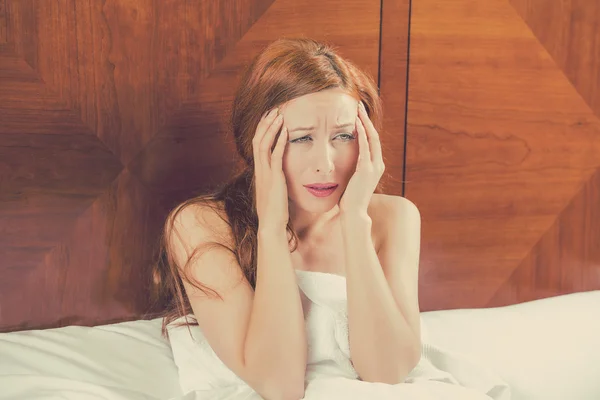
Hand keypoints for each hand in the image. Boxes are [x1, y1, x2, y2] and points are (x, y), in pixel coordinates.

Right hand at [253, 107, 288, 231]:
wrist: (271, 225)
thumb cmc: (275, 211)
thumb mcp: (274, 191)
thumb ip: (276, 181)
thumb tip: (282, 176)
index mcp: (259, 171)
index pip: (257, 145)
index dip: (262, 130)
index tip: (269, 118)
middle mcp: (260, 169)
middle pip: (258, 139)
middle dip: (265, 123)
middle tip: (273, 109)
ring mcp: (265, 173)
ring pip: (264, 144)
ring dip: (271, 128)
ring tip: (279, 114)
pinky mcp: (274, 178)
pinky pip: (275, 156)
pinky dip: (280, 142)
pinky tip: (286, 131)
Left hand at [339, 101, 384, 214]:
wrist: (353, 213)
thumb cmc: (349, 199)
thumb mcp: (351, 180)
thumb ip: (351, 169)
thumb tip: (341, 163)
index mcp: (374, 166)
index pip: (371, 140)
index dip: (365, 126)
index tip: (357, 114)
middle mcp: (378, 164)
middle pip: (374, 135)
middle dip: (366, 119)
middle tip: (358, 105)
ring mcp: (374, 166)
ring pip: (371, 138)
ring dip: (364, 122)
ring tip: (357, 109)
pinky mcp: (366, 169)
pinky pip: (364, 147)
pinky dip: (360, 134)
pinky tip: (355, 123)